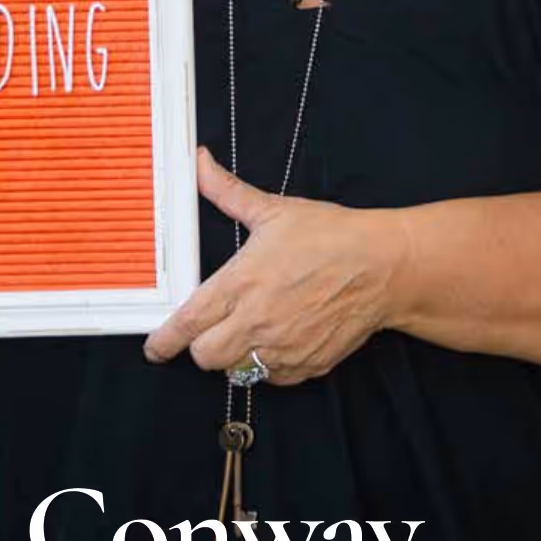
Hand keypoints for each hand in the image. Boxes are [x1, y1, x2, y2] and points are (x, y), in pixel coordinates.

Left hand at [143, 148, 404, 384]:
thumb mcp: (275, 210)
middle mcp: (258, 321)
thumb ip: (228, 192)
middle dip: (201, 347)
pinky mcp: (308, 365)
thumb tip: (200, 163)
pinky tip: (280, 337)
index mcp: (242, 283)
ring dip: (237, 355)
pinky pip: (273, 377)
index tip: (156, 347)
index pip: (187, 323)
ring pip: (238, 370)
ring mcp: (284, 348)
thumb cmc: (332, 236)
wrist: (384, 266)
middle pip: (205, 357)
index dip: (164, 341)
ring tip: (252, 329)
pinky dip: (270, 364)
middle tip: (212, 329)